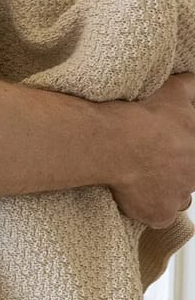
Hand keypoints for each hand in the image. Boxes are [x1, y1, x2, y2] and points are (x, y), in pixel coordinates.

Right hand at [108, 72, 194, 226]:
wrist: (113, 140)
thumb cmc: (143, 116)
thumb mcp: (174, 89)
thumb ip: (191, 87)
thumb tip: (194, 83)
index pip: (194, 156)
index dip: (185, 148)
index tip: (170, 144)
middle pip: (190, 174)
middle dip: (176, 167)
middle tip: (153, 154)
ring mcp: (178, 198)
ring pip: (177, 197)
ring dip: (164, 188)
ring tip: (141, 172)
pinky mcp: (157, 215)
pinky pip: (156, 216)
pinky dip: (146, 207)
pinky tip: (131, 190)